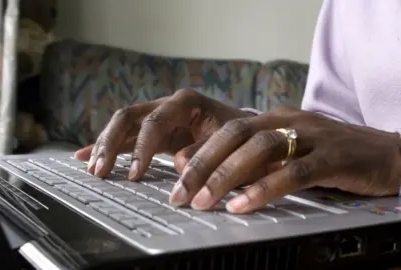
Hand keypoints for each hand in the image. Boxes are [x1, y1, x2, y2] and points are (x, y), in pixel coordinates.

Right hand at [75, 88, 252, 177]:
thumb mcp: (228, 142)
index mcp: (185, 102)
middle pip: (128, 117)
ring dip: (104, 146)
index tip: (134, 174)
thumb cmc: (239, 136)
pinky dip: (107, 146)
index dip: (142, 148)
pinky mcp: (153, 131)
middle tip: (100, 171)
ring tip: (93, 170)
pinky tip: (85, 156)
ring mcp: (157, 116)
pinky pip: (125, 136)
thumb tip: (178, 163)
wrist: (245, 132)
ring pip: (122, 125)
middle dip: (111, 143)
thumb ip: (204, 152)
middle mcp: (166, 105)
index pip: (154, 121)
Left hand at [171, 106, 400, 212]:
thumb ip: (255, 159)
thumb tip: (214, 173)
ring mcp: (311, 136)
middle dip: (203, 164)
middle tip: (179, 193)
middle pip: (234, 135)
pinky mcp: (333, 157)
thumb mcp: (287, 152)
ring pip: (259, 149)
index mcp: (273, 118)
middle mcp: (287, 121)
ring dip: (226, 176)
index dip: (199, 150)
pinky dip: (264, 189)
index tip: (174, 173)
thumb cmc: (330, 155)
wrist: (387, 153)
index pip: (226, 129)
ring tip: (203, 201)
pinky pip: (293, 172)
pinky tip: (242, 206)